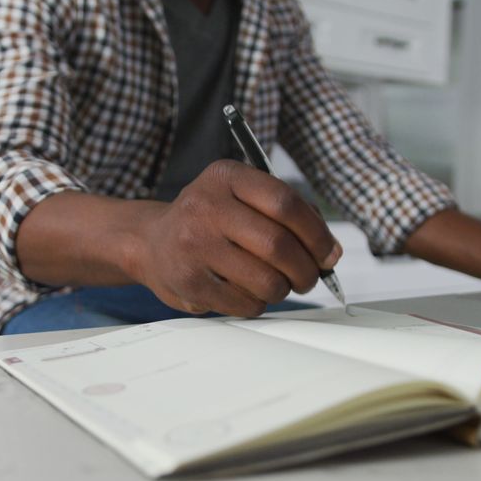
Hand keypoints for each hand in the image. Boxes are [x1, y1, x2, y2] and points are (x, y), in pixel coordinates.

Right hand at [130, 160, 341, 316]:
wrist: (150, 241)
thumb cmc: (210, 219)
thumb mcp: (241, 196)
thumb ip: (287, 213)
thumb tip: (330, 252)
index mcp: (226, 177)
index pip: (286, 203)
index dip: (317, 234)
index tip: (328, 253)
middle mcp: (206, 206)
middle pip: (279, 245)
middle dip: (306, 269)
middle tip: (309, 277)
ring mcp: (194, 245)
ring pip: (266, 280)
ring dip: (284, 289)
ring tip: (278, 284)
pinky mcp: (190, 282)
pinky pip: (246, 303)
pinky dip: (259, 303)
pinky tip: (249, 292)